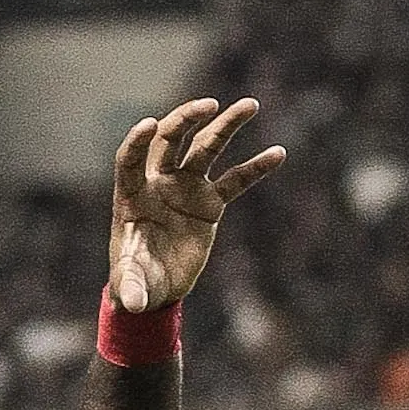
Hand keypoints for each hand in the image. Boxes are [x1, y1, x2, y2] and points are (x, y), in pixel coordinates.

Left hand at [107, 96, 285, 313]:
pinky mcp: (209, 202)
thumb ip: (130, 288)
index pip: (130, 159)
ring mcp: (185, 188)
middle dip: (186, 120)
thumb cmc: (135, 281)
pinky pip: (235, 181)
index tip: (149, 124)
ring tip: (250, 104)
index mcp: (132, 195)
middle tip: (208, 105)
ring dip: (226, 125)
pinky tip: (278, 153)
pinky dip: (255, 167)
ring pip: (206, 149)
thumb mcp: (131, 286)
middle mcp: (158, 183)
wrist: (156, 287)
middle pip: (169, 141)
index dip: (136, 141)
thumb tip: (134, 305)